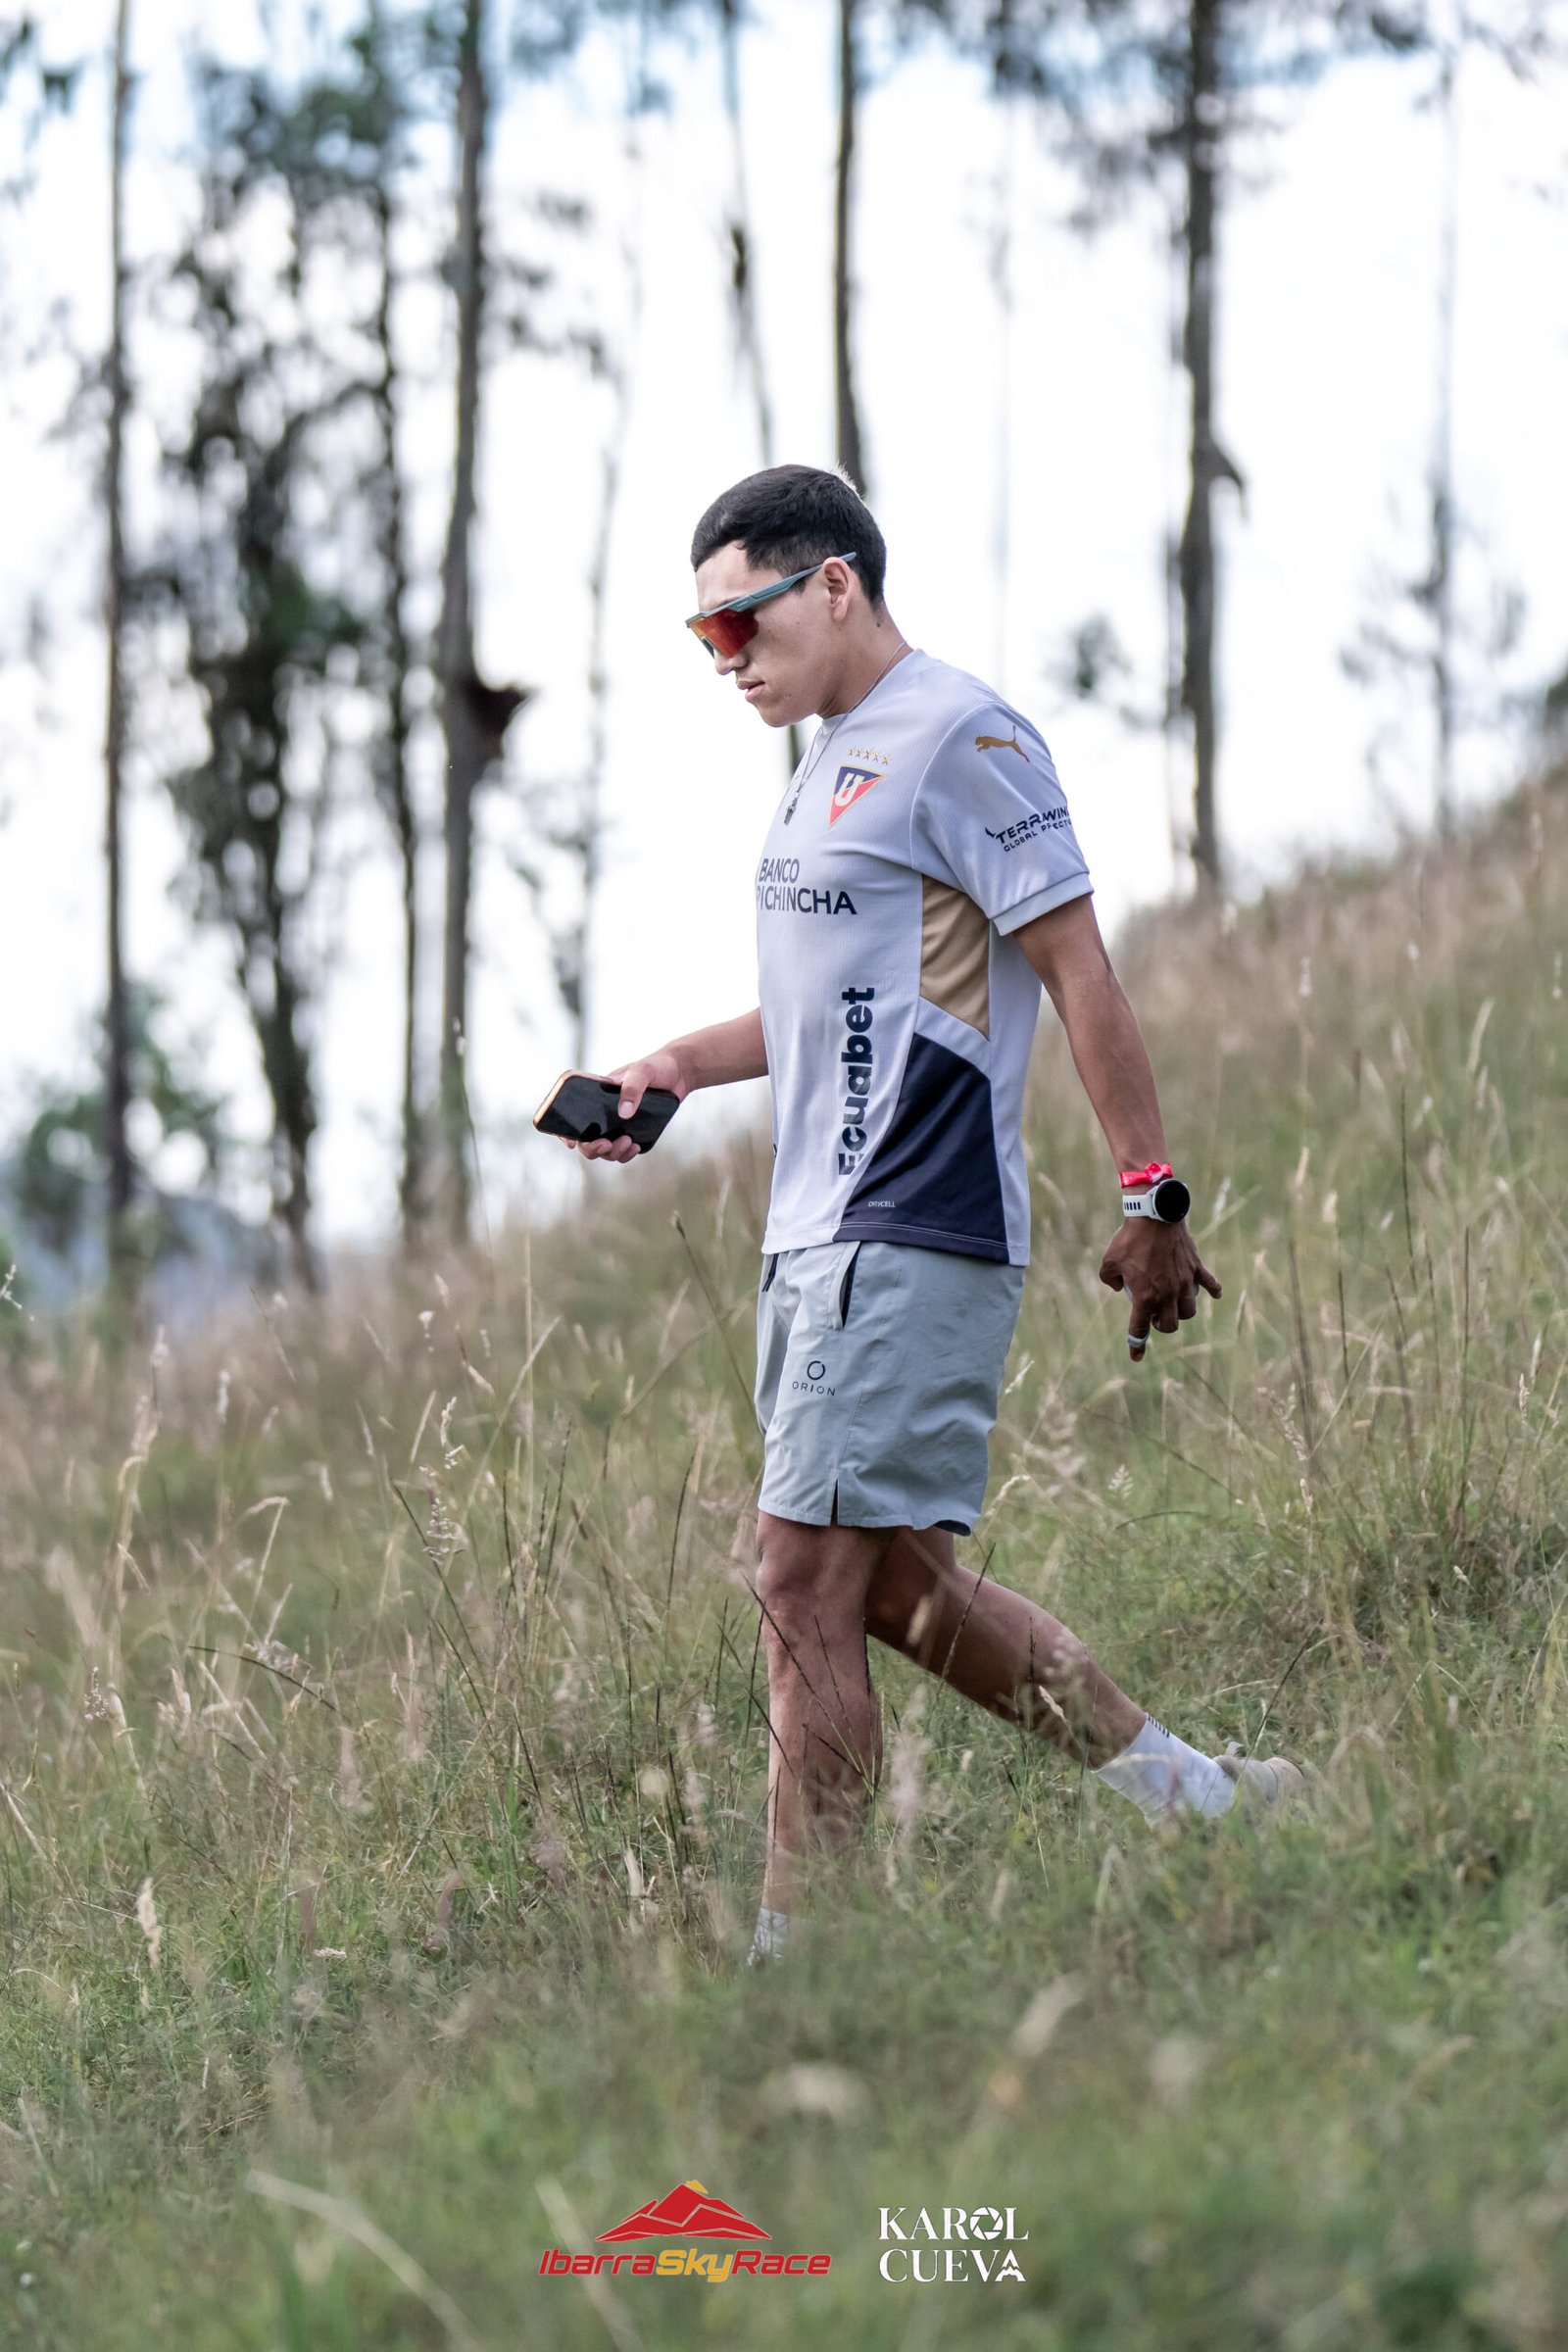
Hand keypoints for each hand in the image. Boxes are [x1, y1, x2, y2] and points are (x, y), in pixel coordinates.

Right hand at [564, 1048, 687, 1163]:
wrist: (679, 1073)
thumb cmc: (656, 1067)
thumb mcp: (643, 1071)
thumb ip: (633, 1088)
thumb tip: (624, 1113)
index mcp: (596, 1095)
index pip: (571, 1115)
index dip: (564, 1131)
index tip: (571, 1142)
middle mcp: (603, 1112)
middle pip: (586, 1140)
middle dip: (592, 1148)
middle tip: (606, 1144)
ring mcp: (618, 1124)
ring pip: (604, 1149)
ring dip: (611, 1153)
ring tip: (627, 1142)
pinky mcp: (633, 1131)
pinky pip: (622, 1151)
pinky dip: (626, 1154)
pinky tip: (636, 1146)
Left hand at [1098, 1219, 1220, 1362]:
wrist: (1154, 1215)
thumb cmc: (1129, 1239)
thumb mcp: (1108, 1262)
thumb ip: (1110, 1280)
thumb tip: (1120, 1288)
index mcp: (1144, 1297)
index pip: (1140, 1329)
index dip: (1137, 1346)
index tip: (1136, 1357)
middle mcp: (1167, 1294)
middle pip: (1171, 1325)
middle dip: (1163, 1325)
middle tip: (1155, 1316)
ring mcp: (1184, 1282)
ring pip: (1190, 1310)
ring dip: (1182, 1312)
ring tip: (1174, 1304)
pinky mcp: (1195, 1267)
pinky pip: (1209, 1284)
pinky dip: (1213, 1290)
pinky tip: (1216, 1294)